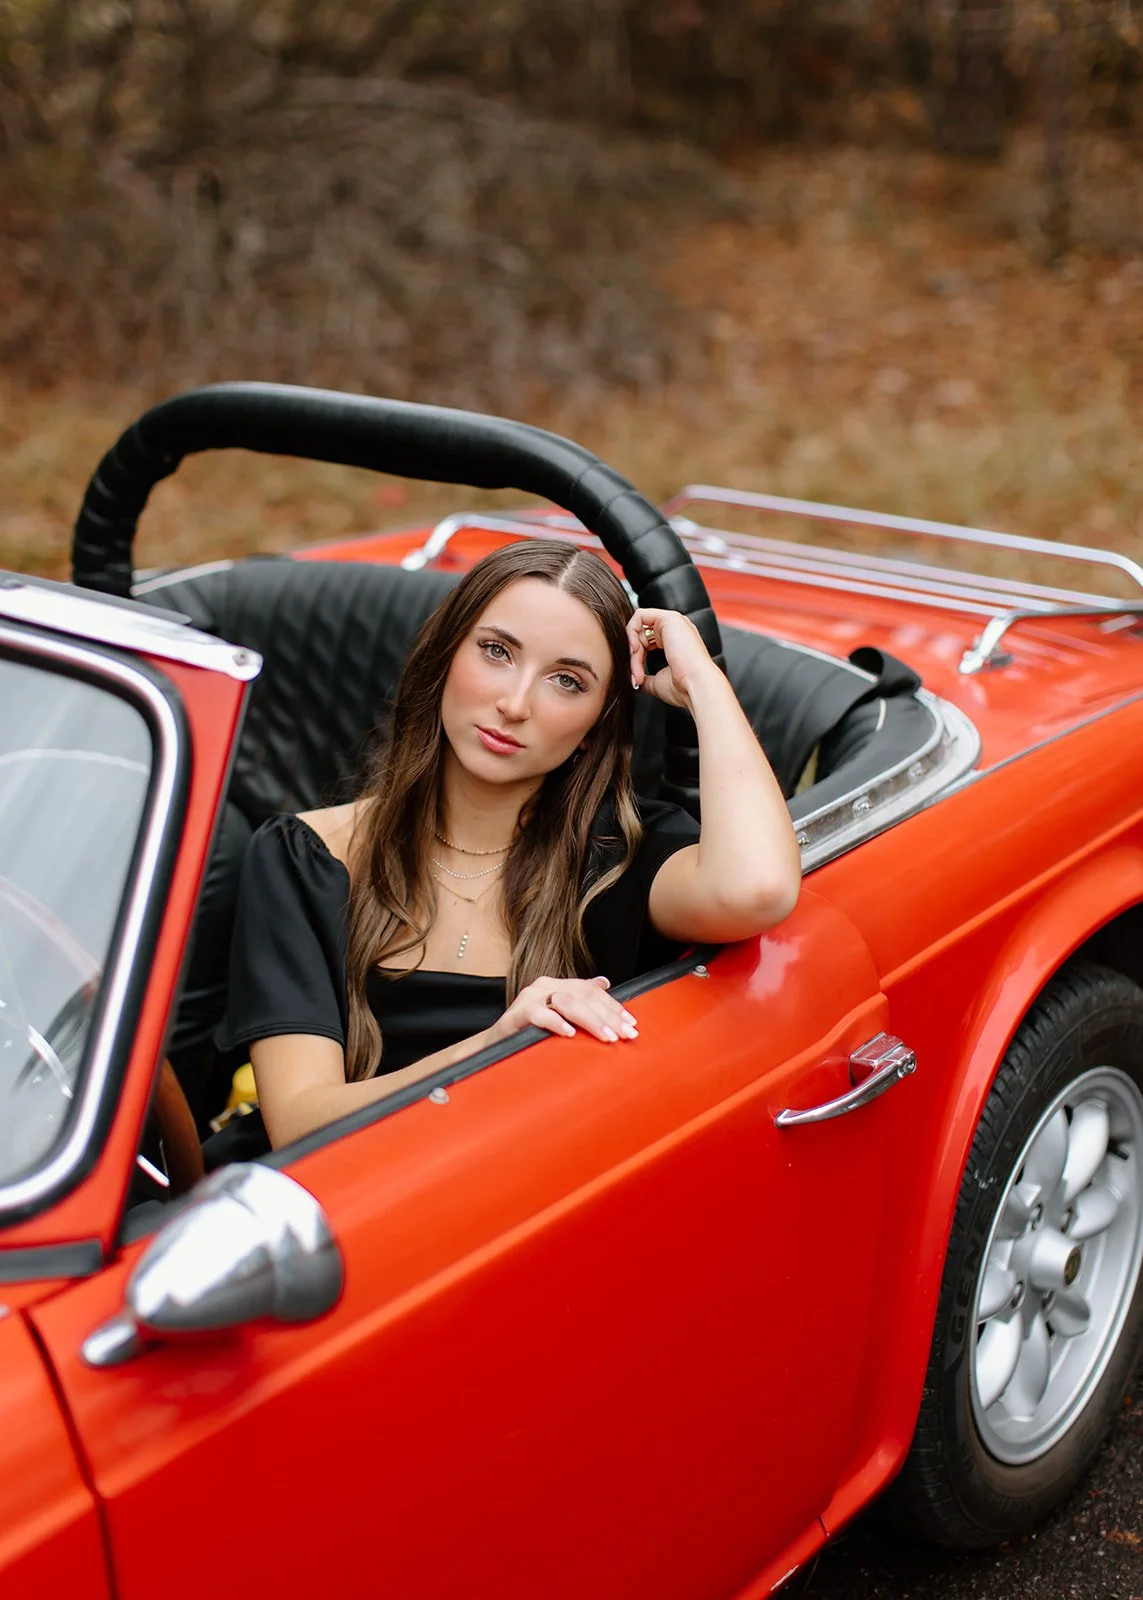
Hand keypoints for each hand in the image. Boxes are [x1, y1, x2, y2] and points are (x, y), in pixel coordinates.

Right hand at [485, 975, 638, 1045]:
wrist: (494, 1044)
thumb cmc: (528, 1032)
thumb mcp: (558, 1015)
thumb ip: (579, 1000)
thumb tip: (604, 982)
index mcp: (557, 985)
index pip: (592, 990)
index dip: (613, 1006)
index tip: (631, 1023)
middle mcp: (545, 986)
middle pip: (583, 995)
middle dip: (608, 1015)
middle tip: (625, 1034)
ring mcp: (530, 998)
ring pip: (566, 1002)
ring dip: (590, 1020)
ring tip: (606, 1037)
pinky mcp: (517, 1014)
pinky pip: (539, 1015)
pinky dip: (556, 1023)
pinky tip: (570, 1034)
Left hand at [628, 607, 717, 708]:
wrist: (697, 685)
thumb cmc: (684, 686)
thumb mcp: (658, 682)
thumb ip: (646, 677)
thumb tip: (636, 681)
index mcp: (676, 641)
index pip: (646, 642)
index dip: (637, 660)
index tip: (636, 679)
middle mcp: (676, 629)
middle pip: (641, 636)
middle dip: (633, 657)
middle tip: (635, 676)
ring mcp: (673, 622)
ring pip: (639, 628)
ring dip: (633, 650)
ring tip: (636, 668)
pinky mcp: (668, 618)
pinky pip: (639, 615)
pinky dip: (631, 632)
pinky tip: (635, 649)